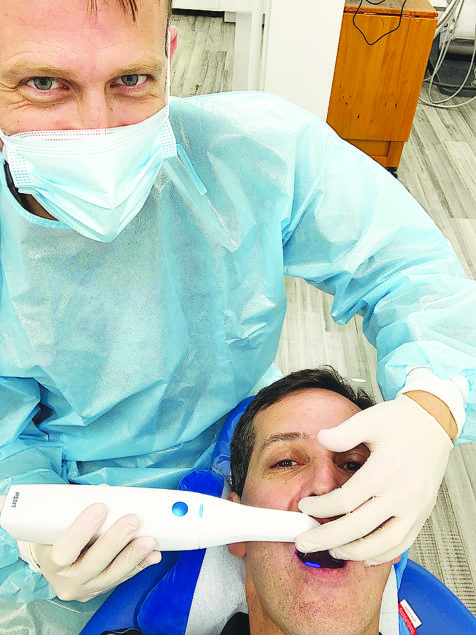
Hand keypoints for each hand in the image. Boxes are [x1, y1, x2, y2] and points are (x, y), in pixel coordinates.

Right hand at [30, 503, 161, 601]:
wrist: (55, 564)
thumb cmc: (56, 536)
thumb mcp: (57, 523)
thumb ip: (78, 508)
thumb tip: (106, 491)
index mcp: (49, 562)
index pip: (63, 551)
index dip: (81, 530)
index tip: (100, 507)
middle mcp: (66, 581)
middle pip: (93, 564)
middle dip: (115, 541)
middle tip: (132, 520)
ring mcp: (85, 589)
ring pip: (112, 576)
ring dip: (133, 556)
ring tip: (149, 540)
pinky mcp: (101, 591)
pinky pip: (124, 578)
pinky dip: (140, 565)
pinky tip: (153, 554)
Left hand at [296, 395, 452, 564]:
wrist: (434, 422)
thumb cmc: (402, 421)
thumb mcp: (370, 419)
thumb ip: (344, 432)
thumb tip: (321, 438)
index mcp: (386, 469)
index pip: (346, 500)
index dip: (321, 507)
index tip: (304, 506)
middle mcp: (402, 492)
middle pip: (359, 526)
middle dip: (327, 538)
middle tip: (304, 542)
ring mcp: (415, 506)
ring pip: (384, 542)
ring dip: (355, 552)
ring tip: (333, 551)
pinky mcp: (423, 512)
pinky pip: (404, 542)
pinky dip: (384, 554)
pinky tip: (365, 556)